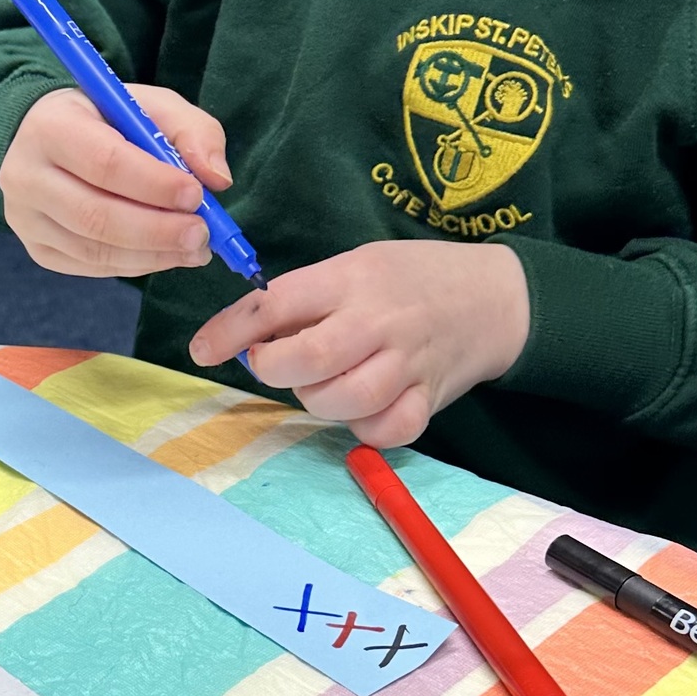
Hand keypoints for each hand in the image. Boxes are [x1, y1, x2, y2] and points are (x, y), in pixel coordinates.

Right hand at [0, 84, 230, 277]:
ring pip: (94, 250)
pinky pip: (91, 267)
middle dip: (158, 231)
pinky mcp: (37, 249)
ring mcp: (26, 219)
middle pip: (96, 216)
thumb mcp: (147, 105)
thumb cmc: (102, 119)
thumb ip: (191, 131)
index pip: (105, 163)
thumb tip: (217, 179)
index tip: (197, 196)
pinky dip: (135, 264)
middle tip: (201, 235)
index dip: (155, 185)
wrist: (40, 139)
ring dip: (152, 255)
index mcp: (51, 126)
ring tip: (193, 249)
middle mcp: (26, 175)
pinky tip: (164, 254)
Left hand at [188, 239, 530, 446]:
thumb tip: (242, 336)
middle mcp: (379, 320)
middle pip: (309, 360)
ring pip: (345, 400)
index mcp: (351, 279)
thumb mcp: (355, 266)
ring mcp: (408, 363)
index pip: (276, 304)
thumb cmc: (408, 279)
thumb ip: (304, 299)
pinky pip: (387, 429)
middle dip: (275, 370)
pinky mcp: (430, 399)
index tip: (202, 349)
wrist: (495, 296)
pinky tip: (362, 408)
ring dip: (318, 400)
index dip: (231, 331)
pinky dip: (365, 428)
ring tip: (323, 382)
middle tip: (277, 363)